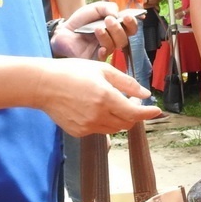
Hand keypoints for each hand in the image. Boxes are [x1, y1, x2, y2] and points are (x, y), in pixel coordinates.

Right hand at [37, 58, 159, 134]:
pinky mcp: (79, 132)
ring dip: (119, 119)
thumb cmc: (72, 72)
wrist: (43, 85)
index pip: (135, 113)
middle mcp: (98, 115)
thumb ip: (126, 83)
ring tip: (111, 103)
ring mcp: (87, 126)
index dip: (149, 113)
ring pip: (114, 128)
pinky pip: (99, 130)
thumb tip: (145, 94)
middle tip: (132, 102)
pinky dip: (103, 122)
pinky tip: (94, 108)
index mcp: (106, 98)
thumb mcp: (102, 70)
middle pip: (127, 123)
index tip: (157, 111)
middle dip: (134, 114)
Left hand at [50, 1, 136, 59]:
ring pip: (115, 46)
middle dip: (119, 28)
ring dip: (109, 36)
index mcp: (116, 27)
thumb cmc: (81, 21)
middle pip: (125, 38)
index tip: (128, 16)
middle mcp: (113, 39)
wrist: (63, 31)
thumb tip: (117, 13)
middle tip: (109, 20)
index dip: (132, 23)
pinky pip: (104, 57)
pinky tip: (100, 47)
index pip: (130, 27)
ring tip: (98, 28)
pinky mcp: (95, 58)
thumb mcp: (95, 8)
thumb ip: (107, 7)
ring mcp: (105, 49)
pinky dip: (104, 51)